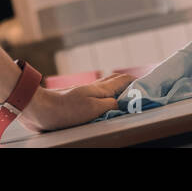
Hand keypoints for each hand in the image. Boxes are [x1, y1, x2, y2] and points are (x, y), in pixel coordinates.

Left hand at [16, 74, 133, 132]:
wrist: (41, 109)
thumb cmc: (66, 109)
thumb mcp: (94, 109)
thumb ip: (111, 104)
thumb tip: (123, 103)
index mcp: (101, 89)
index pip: (124, 81)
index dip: (138, 81)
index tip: (151, 83)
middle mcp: (95, 88)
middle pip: (116, 81)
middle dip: (130, 83)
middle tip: (142, 87)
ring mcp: (86, 93)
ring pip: (107, 87)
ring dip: (119, 88)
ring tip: (127, 93)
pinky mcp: (77, 101)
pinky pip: (99, 95)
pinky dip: (108, 96)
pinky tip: (106, 102)